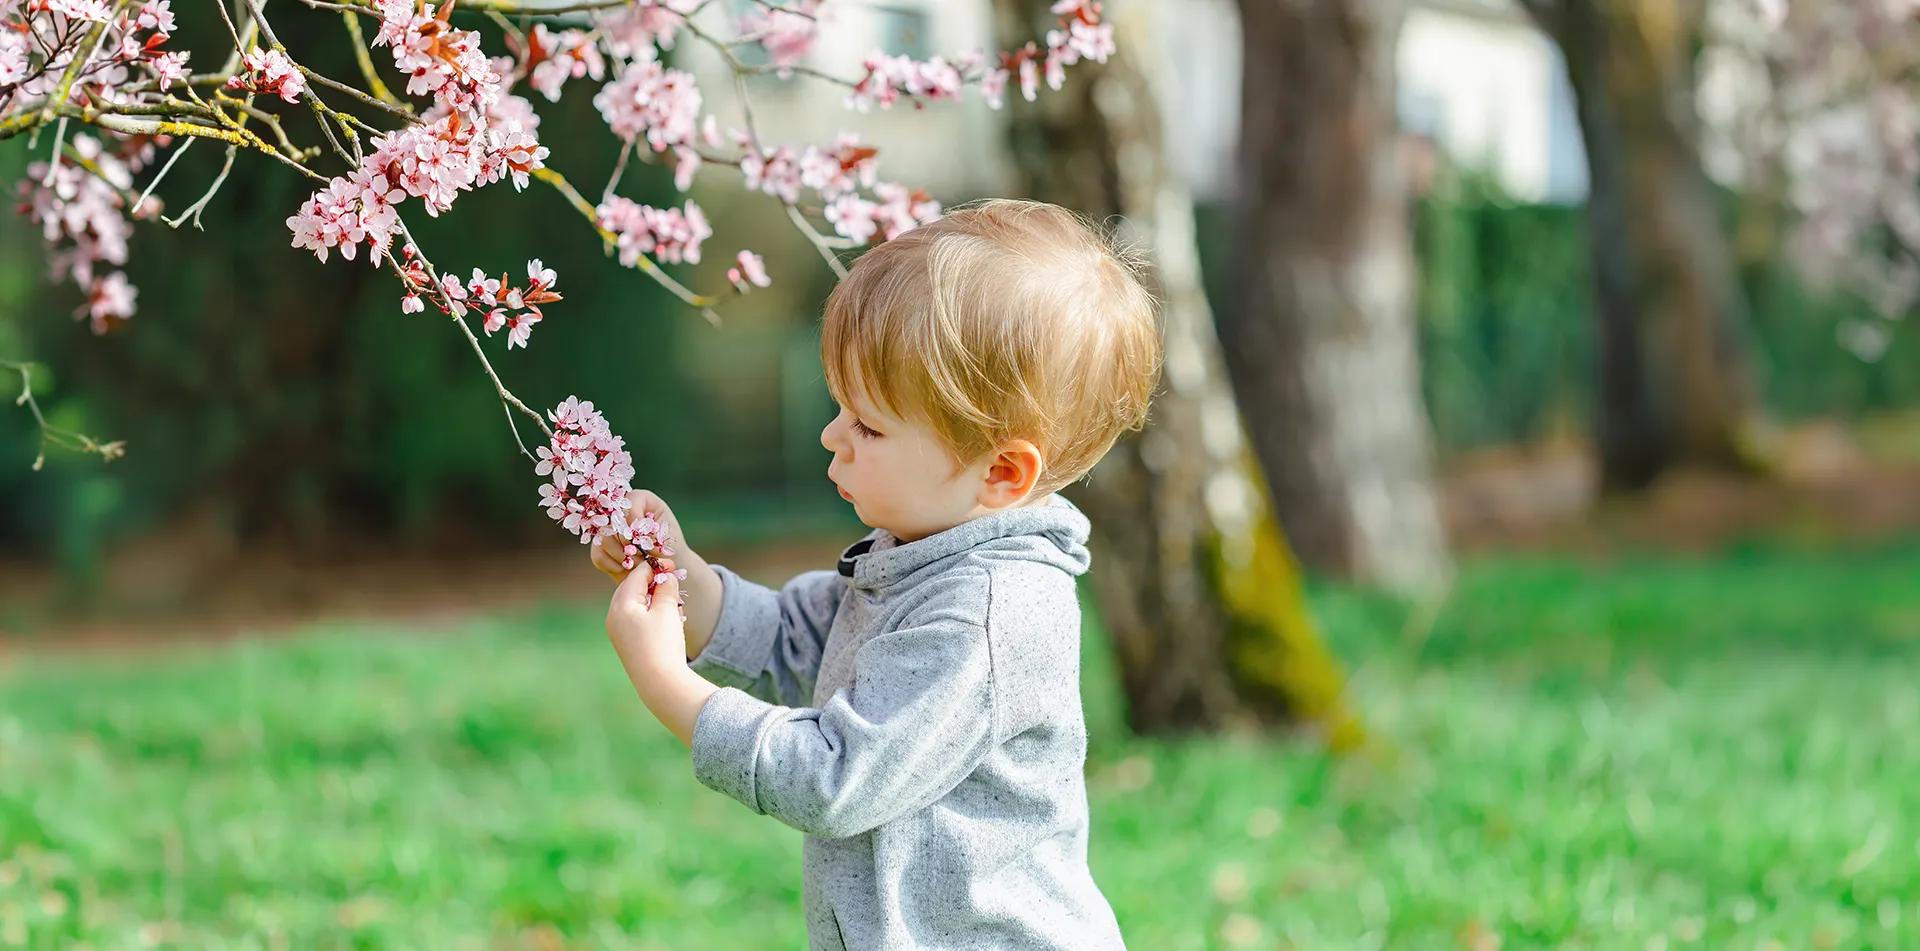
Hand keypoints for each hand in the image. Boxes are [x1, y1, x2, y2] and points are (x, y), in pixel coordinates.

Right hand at [590, 488, 687, 580]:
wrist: (663, 561)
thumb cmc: (670, 545)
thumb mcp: (670, 538)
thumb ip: (659, 536)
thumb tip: (642, 539)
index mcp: (640, 499)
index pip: (629, 504)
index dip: (635, 525)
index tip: (645, 542)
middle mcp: (619, 509)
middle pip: (612, 522)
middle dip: (628, 544)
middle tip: (642, 557)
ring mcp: (606, 526)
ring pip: (603, 539)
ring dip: (621, 556)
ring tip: (638, 563)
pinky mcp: (599, 544)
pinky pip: (597, 554)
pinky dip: (612, 565)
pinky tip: (626, 568)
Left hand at [605, 563, 686, 678]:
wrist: (659, 683)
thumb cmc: (664, 643)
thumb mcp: (668, 610)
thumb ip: (666, 588)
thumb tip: (665, 577)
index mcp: (621, 604)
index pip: (637, 575)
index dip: (655, 568)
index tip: (672, 566)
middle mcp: (613, 616)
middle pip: (631, 588)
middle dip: (651, 583)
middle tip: (672, 583)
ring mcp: (616, 630)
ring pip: (632, 603)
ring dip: (650, 598)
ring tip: (671, 602)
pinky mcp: (623, 642)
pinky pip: (633, 618)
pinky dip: (647, 612)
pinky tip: (664, 619)